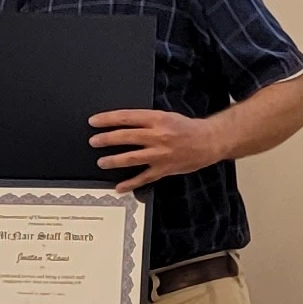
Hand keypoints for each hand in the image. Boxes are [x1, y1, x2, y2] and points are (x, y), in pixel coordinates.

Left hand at [87, 109, 223, 192]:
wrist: (209, 141)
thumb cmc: (187, 128)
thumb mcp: (166, 116)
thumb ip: (146, 120)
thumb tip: (122, 123)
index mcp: (157, 119)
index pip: (127, 117)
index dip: (108, 119)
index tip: (94, 121)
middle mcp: (158, 136)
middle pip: (127, 137)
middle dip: (107, 139)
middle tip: (93, 141)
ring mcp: (161, 154)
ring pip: (132, 158)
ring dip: (114, 160)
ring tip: (101, 162)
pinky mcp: (164, 169)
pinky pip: (144, 178)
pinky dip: (130, 183)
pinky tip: (119, 187)